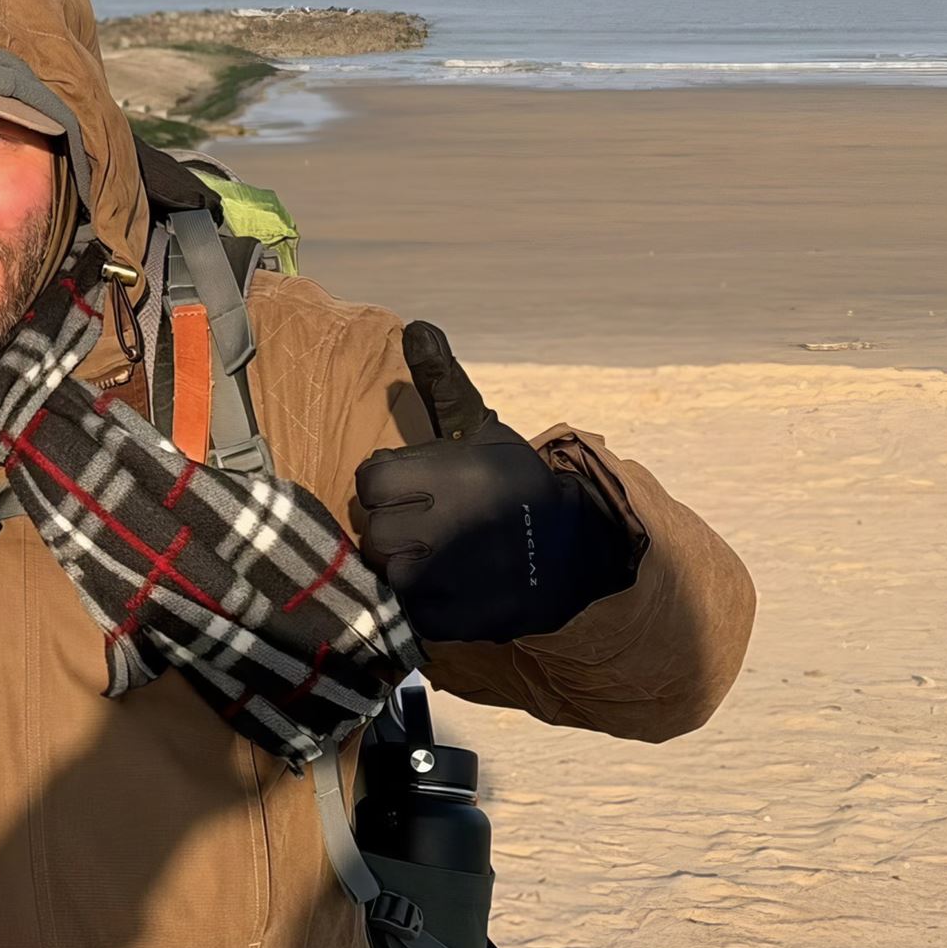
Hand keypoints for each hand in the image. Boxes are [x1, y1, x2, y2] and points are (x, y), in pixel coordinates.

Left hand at [354, 322, 638, 643]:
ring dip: (401, 567)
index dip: (386, 484)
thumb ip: (442, 383)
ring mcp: (454, 580)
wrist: (577, 551)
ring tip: (433, 556)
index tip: (414, 488)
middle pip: (373, 532)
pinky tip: (445, 587)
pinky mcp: (459, 621)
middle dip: (392, 528)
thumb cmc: (515, 484)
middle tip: (425, 526)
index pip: (369, 481)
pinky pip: (407, 615)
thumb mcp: (482, 429)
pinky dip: (419, 605)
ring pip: (385, 573)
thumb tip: (416, 326)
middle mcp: (451, 528)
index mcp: (454, 477)